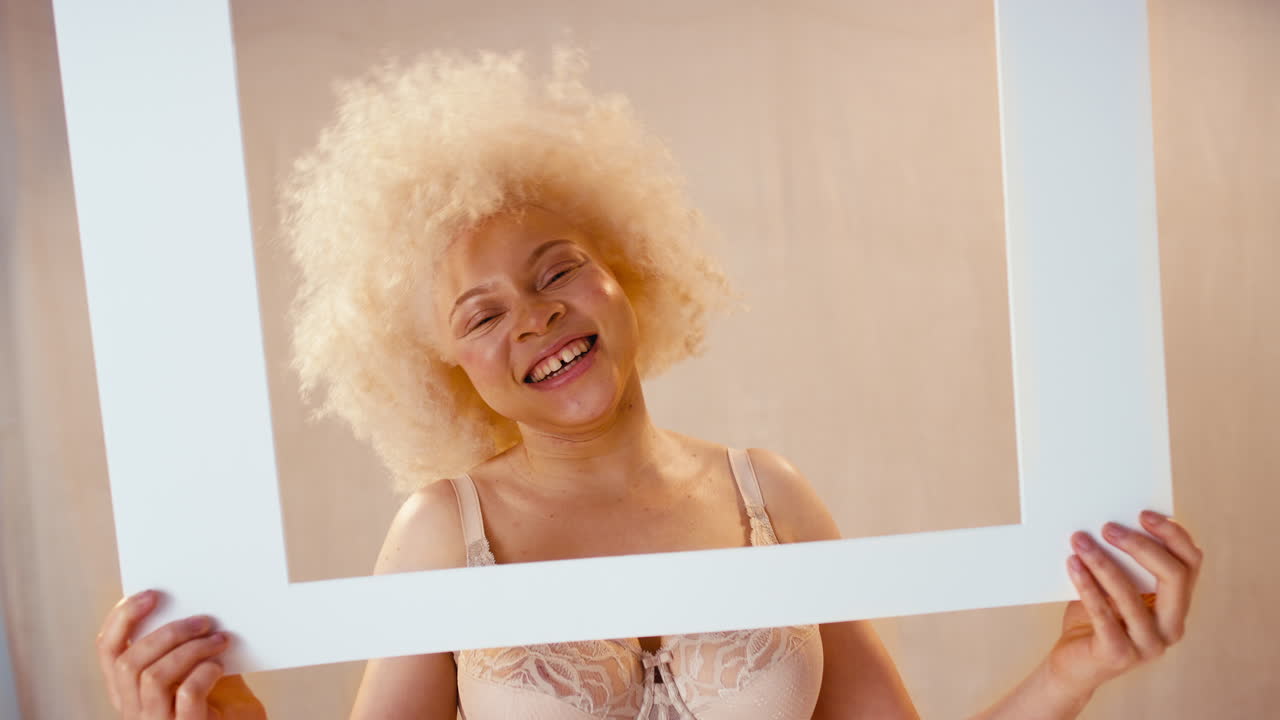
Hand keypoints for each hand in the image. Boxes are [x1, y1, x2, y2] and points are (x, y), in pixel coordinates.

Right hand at [96, 590, 266, 719]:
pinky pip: (186, 693)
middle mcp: (133, 710)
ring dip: (190, 649)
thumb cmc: (222, 698)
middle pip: (129, 662)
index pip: (108, 651)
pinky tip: (219, 667)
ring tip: (219, 640)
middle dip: (167, 633)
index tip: (151, 594)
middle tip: (204, 620)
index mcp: (127, 690)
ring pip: (153, 677)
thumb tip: (189, 600)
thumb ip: (182, 642)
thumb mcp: (195, 666)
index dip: (122, 619)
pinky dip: (204, 672)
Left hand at [1047, 510, 1202, 698]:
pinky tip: (1072, 564)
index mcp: (1177, 605)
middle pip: (1173, 577)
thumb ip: (1124, 563)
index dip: (1172, 535)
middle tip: (1107, 526)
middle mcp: (1171, 627)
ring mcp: (1148, 644)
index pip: (1190, 564)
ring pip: (1131, 595)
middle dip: (1141, 546)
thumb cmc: (1096, 618)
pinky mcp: (1119, 655)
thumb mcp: (1115, 587)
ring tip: (1079, 540)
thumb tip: (1111, 519)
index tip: (1143, 513)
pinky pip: (1103, 614)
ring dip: (1103, 562)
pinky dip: (1087, 586)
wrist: (1074, 664)